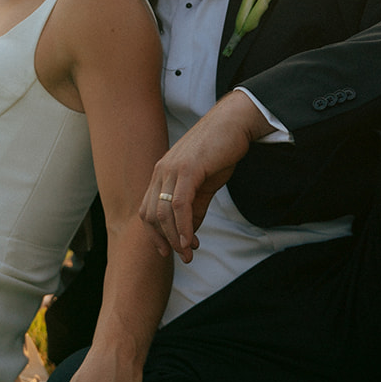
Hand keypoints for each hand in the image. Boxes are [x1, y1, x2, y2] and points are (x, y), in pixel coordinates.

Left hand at [140, 91, 270, 262]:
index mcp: (161, 174)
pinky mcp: (188, 169)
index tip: (168, 251)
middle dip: (165, 240)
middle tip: (184, 257)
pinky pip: (179, 203)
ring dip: (175, 238)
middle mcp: (161, 171)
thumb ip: (194, 208)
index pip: (147, 210)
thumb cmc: (219, 151)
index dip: (154, 234)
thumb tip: (189, 233)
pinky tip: (190, 240)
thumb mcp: (203, 184)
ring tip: (189, 253)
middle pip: (151, 215)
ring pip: (163, 212)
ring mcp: (172, 169)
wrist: (233, 124)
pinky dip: (183, 225)